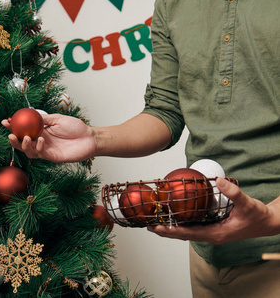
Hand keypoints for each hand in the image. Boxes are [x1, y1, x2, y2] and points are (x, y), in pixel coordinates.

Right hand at [1, 113, 96, 162]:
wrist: (89, 138)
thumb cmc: (76, 127)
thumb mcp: (58, 119)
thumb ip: (44, 119)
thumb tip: (30, 114)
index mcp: (41, 131)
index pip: (24, 130)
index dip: (13, 127)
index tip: (5, 122)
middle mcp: (41, 141)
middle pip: (23, 143)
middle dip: (14, 140)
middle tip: (10, 135)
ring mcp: (47, 150)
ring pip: (29, 151)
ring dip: (25, 146)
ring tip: (26, 138)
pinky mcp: (53, 157)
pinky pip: (41, 154)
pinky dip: (39, 147)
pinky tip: (41, 140)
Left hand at [147, 177, 279, 244]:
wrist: (267, 222)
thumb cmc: (258, 216)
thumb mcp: (247, 203)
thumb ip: (233, 193)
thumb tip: (219, 181)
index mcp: (216, 234)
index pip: (188, 233)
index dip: (172, 230)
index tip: (158, 227)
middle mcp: (211, 235)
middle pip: (183, 235)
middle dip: (166, 231)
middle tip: (149, 225)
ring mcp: (211, 233)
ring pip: (187, 232)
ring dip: (172, 228)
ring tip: (156, 222)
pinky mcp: (213, 228)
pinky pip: (193, 227)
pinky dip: (182, 223)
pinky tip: (175, 217)